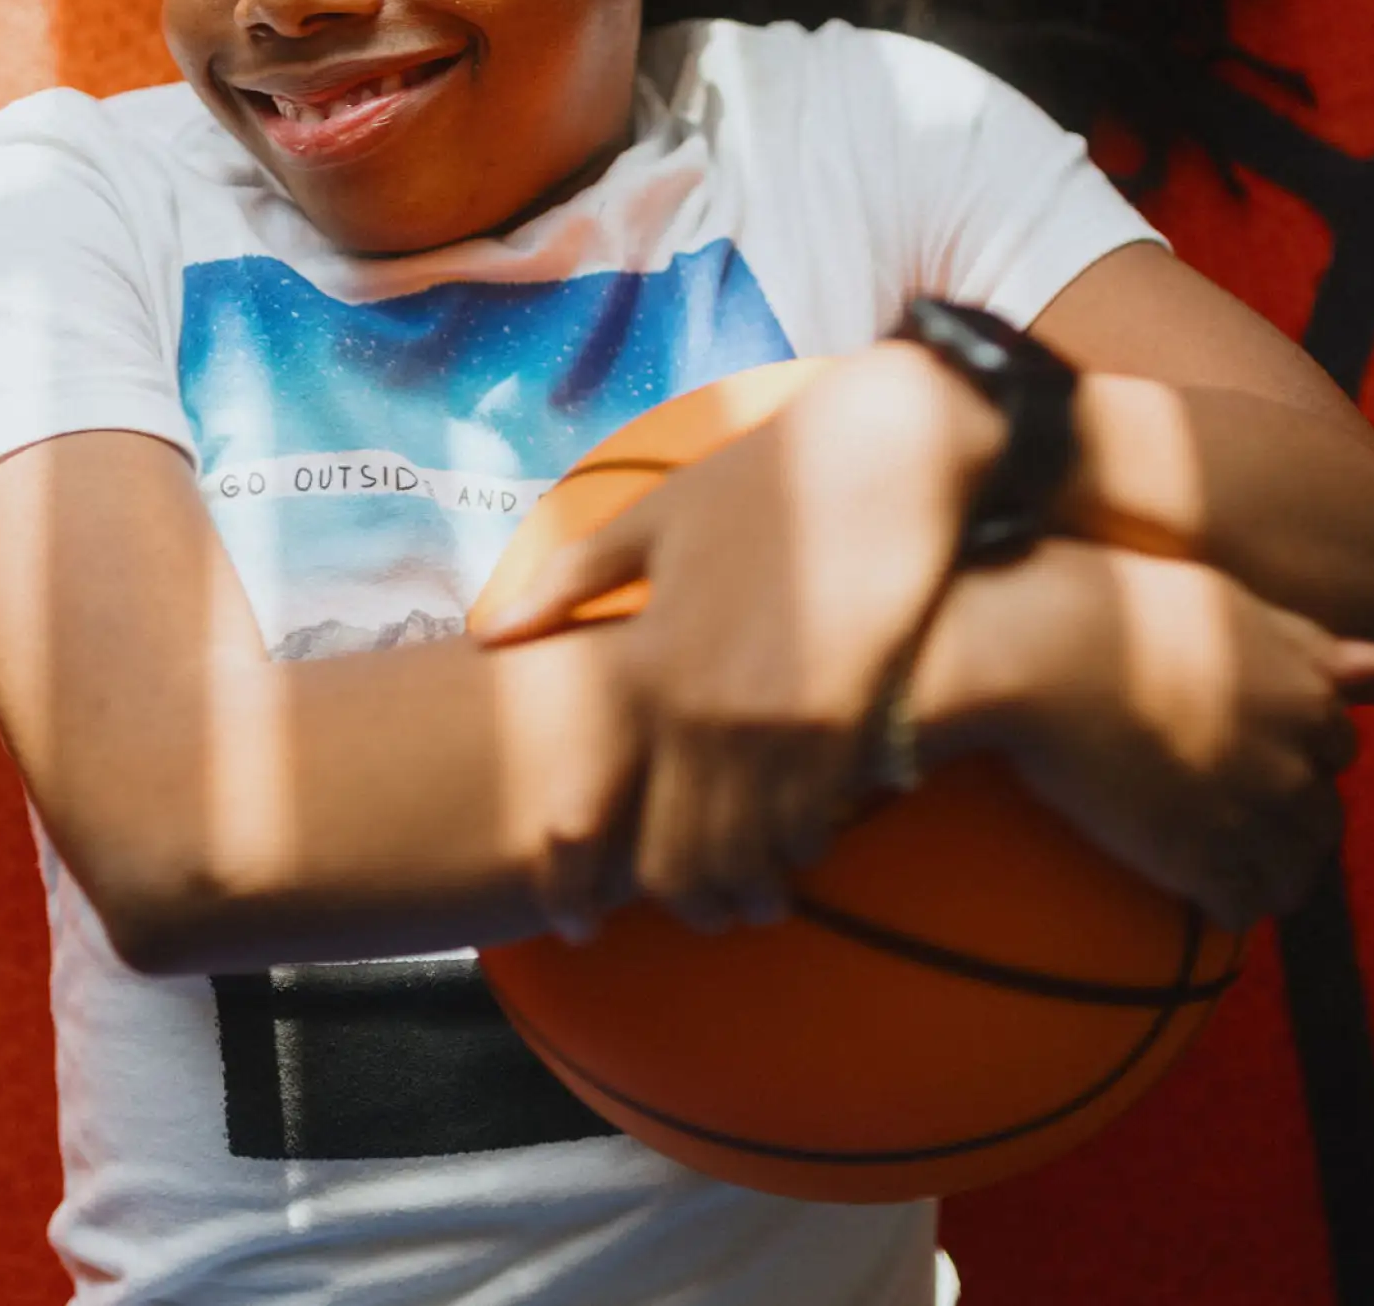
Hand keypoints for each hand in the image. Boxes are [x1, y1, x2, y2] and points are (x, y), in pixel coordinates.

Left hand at [475, 343, 1003, 933]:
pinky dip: (800, 848)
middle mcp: (701, 708)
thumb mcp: (656, 516)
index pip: (584, 809)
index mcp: (644, 663)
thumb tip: (488, 632)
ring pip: (744, 859)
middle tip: (688, 916)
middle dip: (678, 906)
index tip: (573, 920)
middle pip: (672, 863)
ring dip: (742, 892)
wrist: (886, 452)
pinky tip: (800, 847)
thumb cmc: (765, 478)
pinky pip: (813, 824)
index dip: (569, 880)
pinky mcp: (846, 721)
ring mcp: (777, 721)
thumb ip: (571, 580)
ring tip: (746, 899)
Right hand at [967, 540, 1373, 929]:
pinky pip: (1242, 907)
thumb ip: (1302, 640)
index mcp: (1306, 696)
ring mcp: (1248, 817)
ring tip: (1230, 863)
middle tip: (1241, 814)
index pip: (1339, 746)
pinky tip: (1198, 888)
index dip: (1301, 752)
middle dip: (1295, 821)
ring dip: (1271, 872)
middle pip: (1323, 817)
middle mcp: (1292, 763)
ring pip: (1293, 873)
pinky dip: (1230, 905)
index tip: (1258, 753)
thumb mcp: (1226, 602)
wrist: (1042, 651)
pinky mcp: (1196, 860)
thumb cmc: (1123, 606)